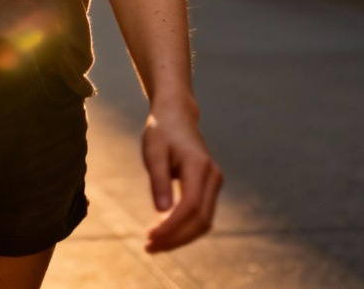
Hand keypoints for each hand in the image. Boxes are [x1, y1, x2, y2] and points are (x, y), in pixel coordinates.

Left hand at [141, 108, 222, 251]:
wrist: (176, 115)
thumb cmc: (162, 130)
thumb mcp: (153, 150)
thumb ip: (158, 180)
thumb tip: (162, 212)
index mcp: (199, 165)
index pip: (190, 206)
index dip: (172, 226)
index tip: (151, 237)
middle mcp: (212, 176)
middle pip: (200, 220)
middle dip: (176, 238)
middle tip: (149, 247)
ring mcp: (214, 183)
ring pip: (203, 221)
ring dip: (181, 237)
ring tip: (154, 244)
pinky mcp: (209, 187)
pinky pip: (201, 215)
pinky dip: (184, 228)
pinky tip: (164, 232)